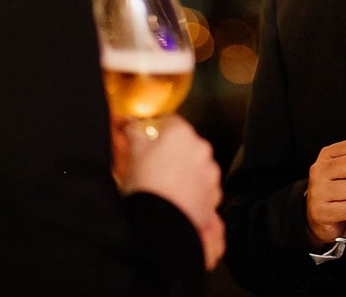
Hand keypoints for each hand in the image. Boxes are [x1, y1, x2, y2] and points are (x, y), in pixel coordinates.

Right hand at [119, 115, 225, 269]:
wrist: (161, 222)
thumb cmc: (146, 184)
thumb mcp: (133, 155)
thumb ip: (134, 134)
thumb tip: (131, 124)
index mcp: (182, 133)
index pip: (171, 122)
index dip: (160, 129)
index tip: (151, 139)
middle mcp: (201, 148)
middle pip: (187, 144)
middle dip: (175, 153)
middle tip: (157, 166)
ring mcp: (211, 172)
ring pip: (198, 166)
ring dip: (187, 172)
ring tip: (168, 187)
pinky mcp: (214, 194)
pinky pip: (204, 187)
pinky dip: (195, 191)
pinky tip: (179, 200)